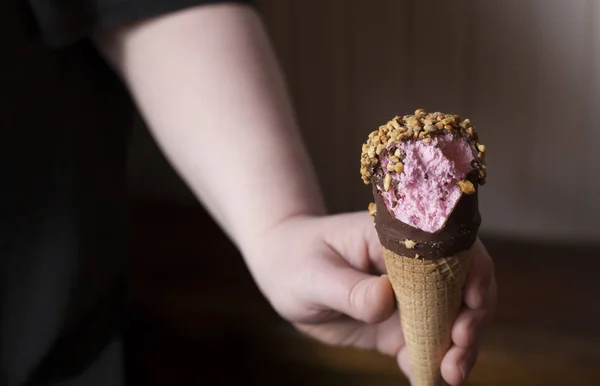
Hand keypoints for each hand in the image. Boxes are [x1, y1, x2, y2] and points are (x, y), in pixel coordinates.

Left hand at [242, 211, 495, 384]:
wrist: (283, 272)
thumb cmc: (296, 259)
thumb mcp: (314, 274)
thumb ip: (349, 289)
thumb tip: (386, 298)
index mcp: (397, 239)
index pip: (450, 247)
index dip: (472, 272)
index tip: (470, 303)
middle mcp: (412, 267)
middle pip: (463, 287)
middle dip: (472, 319)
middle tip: (459, 348)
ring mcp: (408, 298)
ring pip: (451, 322)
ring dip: (460, 349)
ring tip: (450, 374)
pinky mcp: (398, 327)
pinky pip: (424, 348)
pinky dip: (432, 366)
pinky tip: (425, 380)